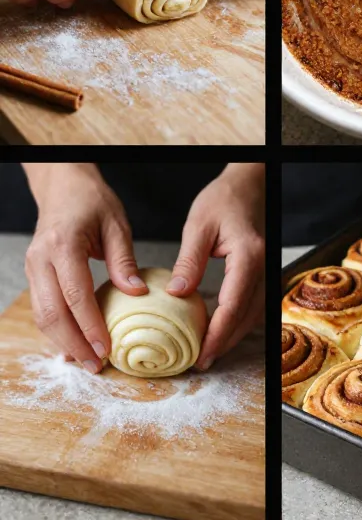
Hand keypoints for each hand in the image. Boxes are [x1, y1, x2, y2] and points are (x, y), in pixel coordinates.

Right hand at [23, 164, 145, 371]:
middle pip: (51, 313)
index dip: (90, 325)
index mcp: (64, 244)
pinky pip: (42, 308)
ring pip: (42, 315)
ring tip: (88, 361)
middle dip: (73, 343)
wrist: (64, 185)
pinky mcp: (34, 273)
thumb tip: (138, 294)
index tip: (107, 347)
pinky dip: (56, 329)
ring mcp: (33, 267)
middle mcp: (42, 258)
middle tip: (97, 365)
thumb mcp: (117, 225)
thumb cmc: (92, 201)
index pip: (75, 294)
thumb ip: (124, 261)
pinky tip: (73, 344)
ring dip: (63, 341)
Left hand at [167, 164, 264, 369]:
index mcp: (248, 255)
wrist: (247, 184)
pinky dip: (239, 320)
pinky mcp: (262, 270)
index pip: (233, 304)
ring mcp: (266, 268)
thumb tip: (177, 296)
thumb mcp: (198, 226)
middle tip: (201, 362)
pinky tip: (221, 327)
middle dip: (225, 342)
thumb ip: (189, 262)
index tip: (201, 355)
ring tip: (208, 351)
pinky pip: (254, 303)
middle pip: (247, 316)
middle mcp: (263, 265)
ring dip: (233, 335)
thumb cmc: (223, 198)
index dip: (217, 334)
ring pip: (254, 314)